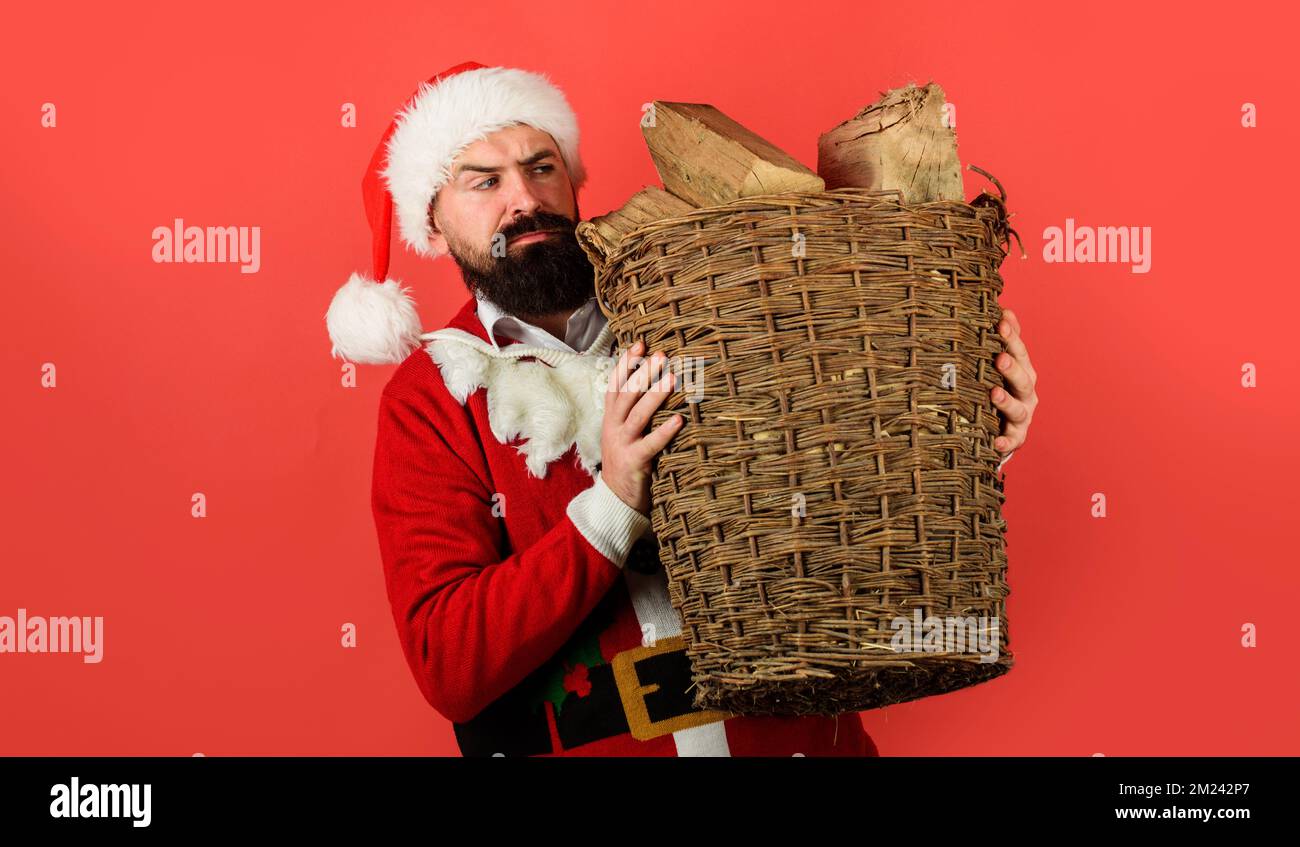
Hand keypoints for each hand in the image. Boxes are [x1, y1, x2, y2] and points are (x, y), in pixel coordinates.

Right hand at [600, 339, 682, 514]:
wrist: (616, 499)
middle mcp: (614, 427)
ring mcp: (622, 444)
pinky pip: (650, 445)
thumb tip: (652, 381)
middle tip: (660, 355)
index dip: (626, 364)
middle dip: (642, 373)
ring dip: (654, 396)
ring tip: (671, 379)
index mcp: (611, 418)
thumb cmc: (627, 460)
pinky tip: (680, 420)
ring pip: (637, 415)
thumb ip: (633, 410)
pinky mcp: (633, 462)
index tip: (639, 344)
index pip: (616, 385)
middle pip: (626, 395)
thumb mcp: (624, 432)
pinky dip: (664, 432)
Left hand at [990, 308, 1037, 456]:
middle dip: (1012, 367)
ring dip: (1007, 401)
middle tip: (1000, 356)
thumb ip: (1002, 340)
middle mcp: (1026, 392)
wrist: (999, 428)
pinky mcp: (1015, 438)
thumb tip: (1002, 309)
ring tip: (994, 393)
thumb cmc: (996, 388)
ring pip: (1018, 408)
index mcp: (1022, 371)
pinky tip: (996, 443)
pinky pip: (1011, 441)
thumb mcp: (999, 366)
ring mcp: (1023, 416)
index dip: (1011, 337)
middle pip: (1023, 378)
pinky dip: (1005, 443)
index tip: (1001, 321)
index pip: (1019, 352)